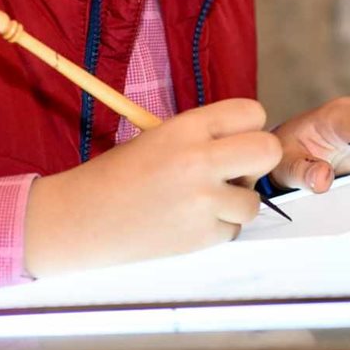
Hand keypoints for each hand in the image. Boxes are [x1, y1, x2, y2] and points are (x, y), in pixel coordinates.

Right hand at [24, 98, 280, 276]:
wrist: (80, 218)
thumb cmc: (117, 174)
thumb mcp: (159, 137)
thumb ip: (204, 136)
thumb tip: (246, 143)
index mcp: (187, 128)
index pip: (252, 112)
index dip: (247, 127)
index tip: (233, 140)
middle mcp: (200, 161)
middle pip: (268, 150)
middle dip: (258, 161)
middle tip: (235, 170)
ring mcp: (203, 202)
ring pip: (254, 200)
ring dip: (236, 202)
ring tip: (202, 201)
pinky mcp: (201, 237)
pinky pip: (233, 230)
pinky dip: (218, 228)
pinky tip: (188, 221)